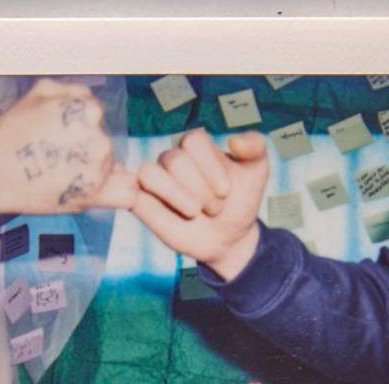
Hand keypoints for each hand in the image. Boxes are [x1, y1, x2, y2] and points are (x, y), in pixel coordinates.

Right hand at [0, 78, 136, 214]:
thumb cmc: (11, 132)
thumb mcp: (40, 92)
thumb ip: (73, 92)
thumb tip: (90, 101)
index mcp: (89, 110)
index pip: (96, 120)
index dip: (80, 130)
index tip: (63, 141)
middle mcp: (98, 137)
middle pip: (104, 145)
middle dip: (87, 152)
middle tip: (59, 161)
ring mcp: (98, 168)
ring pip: (111, 168)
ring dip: (94, 173)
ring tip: (60, 177)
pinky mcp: (94, 194)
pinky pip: (126, 194)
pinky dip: (118, 194)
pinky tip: (98, 192)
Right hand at [131, 129, 268, 281]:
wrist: (229, 237)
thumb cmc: (240, 200)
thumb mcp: (257, 171)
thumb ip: (255, 147)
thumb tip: (234, 141)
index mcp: (196, 146)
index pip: (193, 141)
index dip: (210, 166)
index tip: (226, 190)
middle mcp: (172, 159)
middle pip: (175, 160)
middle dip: (200, 189)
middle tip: (215, 208)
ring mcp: (156, 181)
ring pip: (150, 173)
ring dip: (176, 195)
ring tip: (195, 212)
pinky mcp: (141, 203)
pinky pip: (131, 193)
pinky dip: (142, 198)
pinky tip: (169, 212)